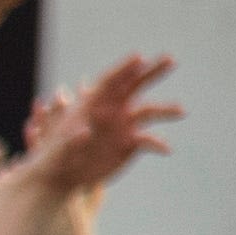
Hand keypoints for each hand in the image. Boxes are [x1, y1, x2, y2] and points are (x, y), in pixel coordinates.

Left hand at [24, 54, 181, 195]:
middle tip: (170, 59)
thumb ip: (68, 142)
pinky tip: (167, 150)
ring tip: (181, 111)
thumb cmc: (54, 158)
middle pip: (135, 85)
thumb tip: (83, 134)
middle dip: (152, 71)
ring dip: (166, 110)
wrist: (62, 176)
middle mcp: (113, 109)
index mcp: (92, 103)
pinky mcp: (131, 143)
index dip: (124, 68)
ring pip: (149, 111)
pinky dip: (158, 144)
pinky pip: (149, 140)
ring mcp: (125, 125)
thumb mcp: (56, 152)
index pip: (109, 81)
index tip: (138, 58)